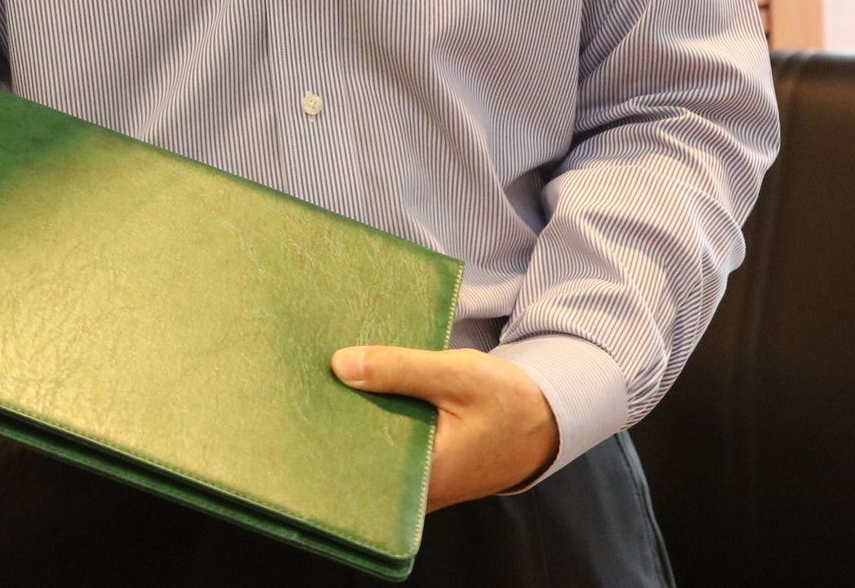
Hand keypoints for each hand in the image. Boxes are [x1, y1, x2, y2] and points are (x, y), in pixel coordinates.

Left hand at [331, 345, 558, 509]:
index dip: (330, 430)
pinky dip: (380, 422)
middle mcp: (420, 490)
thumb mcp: (457, 375)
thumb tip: (340, 365)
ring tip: (331, 382)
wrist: (548, 419)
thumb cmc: (511, 401)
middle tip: (311, 384)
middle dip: (338, 421)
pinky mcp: (428, 469)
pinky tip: (364, 392)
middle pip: (361, 456)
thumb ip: (400, 370)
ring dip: (360, 419)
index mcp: (426, 477)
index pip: (359, 461)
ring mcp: (424, 483)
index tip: (306, 400)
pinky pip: (392, 447)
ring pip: (376, 451)